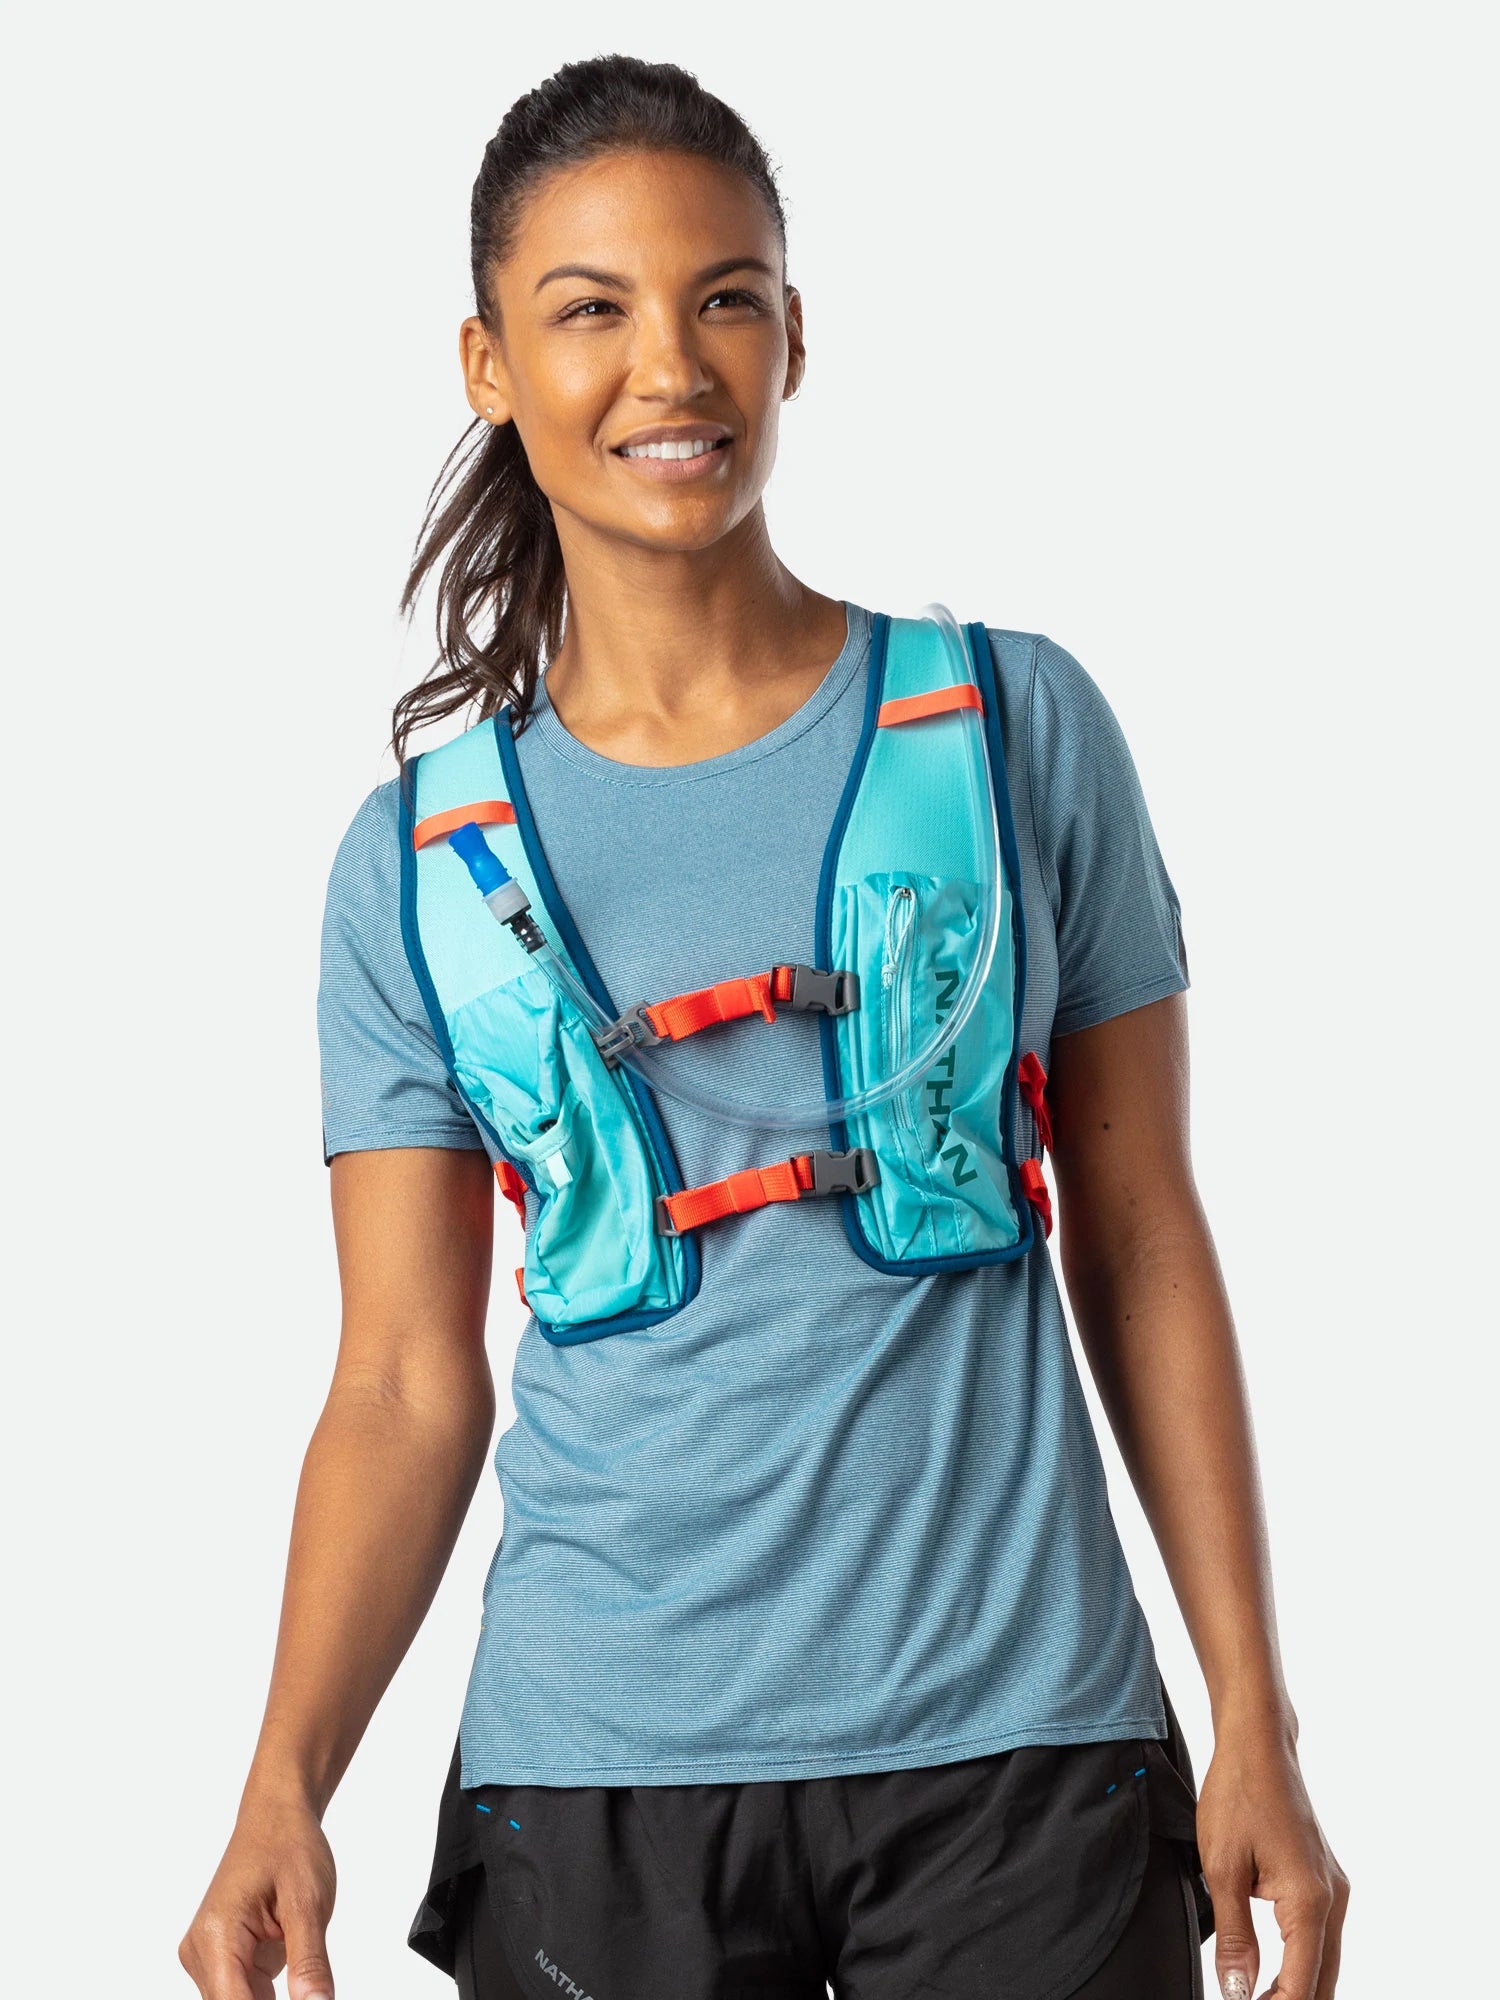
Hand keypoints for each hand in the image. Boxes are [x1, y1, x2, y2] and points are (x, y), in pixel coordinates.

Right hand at [178, 1788, 336, 1998]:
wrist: (276, 1816)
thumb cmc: (289, 1846)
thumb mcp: (309, 1902)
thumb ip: (310, 1961)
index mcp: (216, 1935)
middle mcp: (201, 1951)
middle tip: (311, 1985)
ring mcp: (207, 1955)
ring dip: (270, 1998)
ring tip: (296, 1950)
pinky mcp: (220, 1957)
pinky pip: (242, 1992)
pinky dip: (268, 1994)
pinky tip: (292, 1967)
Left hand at [1196, 1711, 1349, 1998]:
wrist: (1258, 1744)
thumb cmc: (1238, 1793)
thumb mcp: (1222, 1867)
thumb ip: (1235, 1935)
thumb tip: (1237, 1990)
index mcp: (1309, 1900)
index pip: (1301, 1984)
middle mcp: (1333, 1899)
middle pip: (1323, 1981)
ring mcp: (1334, 1889)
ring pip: (1326, 1962)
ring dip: (1297, 1987)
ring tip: (1255, 1996)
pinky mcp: (1325, 1880)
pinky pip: (1321, 1936)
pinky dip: (1303, 1963)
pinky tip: (1274, 1972)